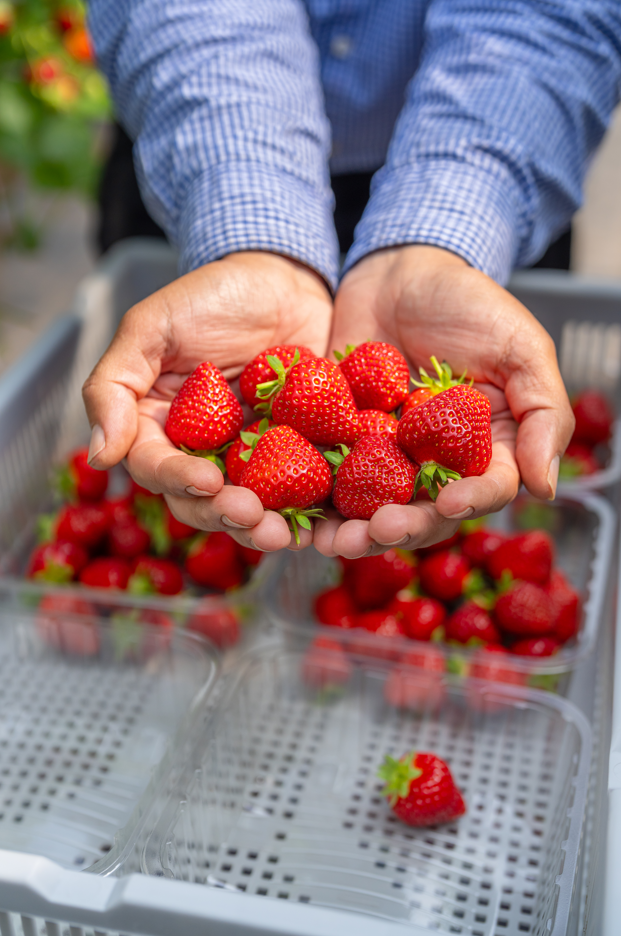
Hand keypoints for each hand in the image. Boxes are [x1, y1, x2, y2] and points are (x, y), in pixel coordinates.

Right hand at [83, 251, 332, 551]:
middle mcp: (204, 453)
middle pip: (204, 503)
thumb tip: (99, 456)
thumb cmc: (211, 296)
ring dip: (266, 526)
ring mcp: (253, 459)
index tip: (206, 481)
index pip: (158, 469)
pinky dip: (312, 512)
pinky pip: (303, 491)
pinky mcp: (298, 457)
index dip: (178, 481)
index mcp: (161, 429)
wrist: (285, 279)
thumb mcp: (151, 326)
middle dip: (225, 515)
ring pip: (253, 507)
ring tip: (285, 532)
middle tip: (252, 516)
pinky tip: (324, 524)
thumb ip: (114, 385)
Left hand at [314, 245, 573, 557]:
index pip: (484, 491)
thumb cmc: (469, 302)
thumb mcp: (521, 347)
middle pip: (424, 513)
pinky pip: (328, 478)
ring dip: (354, 530)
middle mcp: (436, 465)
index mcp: (485, 450)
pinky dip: (313, 500)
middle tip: (379, 530)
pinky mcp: (341, 444)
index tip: (450, 501)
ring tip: (334, 541)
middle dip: (402, 528)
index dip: (469, 503)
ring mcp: (386, 458)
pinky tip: (297, 514)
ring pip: (373, 508)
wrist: (398, 272)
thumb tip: (545, 489)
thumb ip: (543, 413)